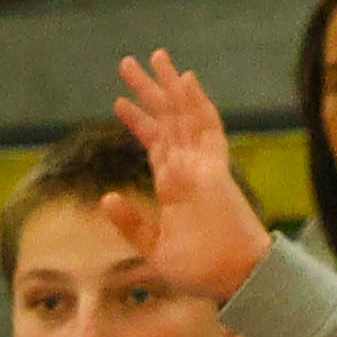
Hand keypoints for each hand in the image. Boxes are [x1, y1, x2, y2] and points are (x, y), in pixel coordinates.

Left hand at [115, 49, 271, 305]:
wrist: (230, 278)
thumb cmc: (197, 268)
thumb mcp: (152, 246)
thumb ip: (130, 222)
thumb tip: (107, 197)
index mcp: (174, 185)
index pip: (154, 143)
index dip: (138, 121)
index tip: (119, 102)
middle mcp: (188, 168)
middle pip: (166, 120)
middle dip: (147, 91)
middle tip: (128, 63)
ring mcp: (202, 165)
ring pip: (183, 114)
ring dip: (168, 86)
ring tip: (151, 57)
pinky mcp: (213, 168)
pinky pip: (206, 127)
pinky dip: (195, 102)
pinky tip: (184, 79)